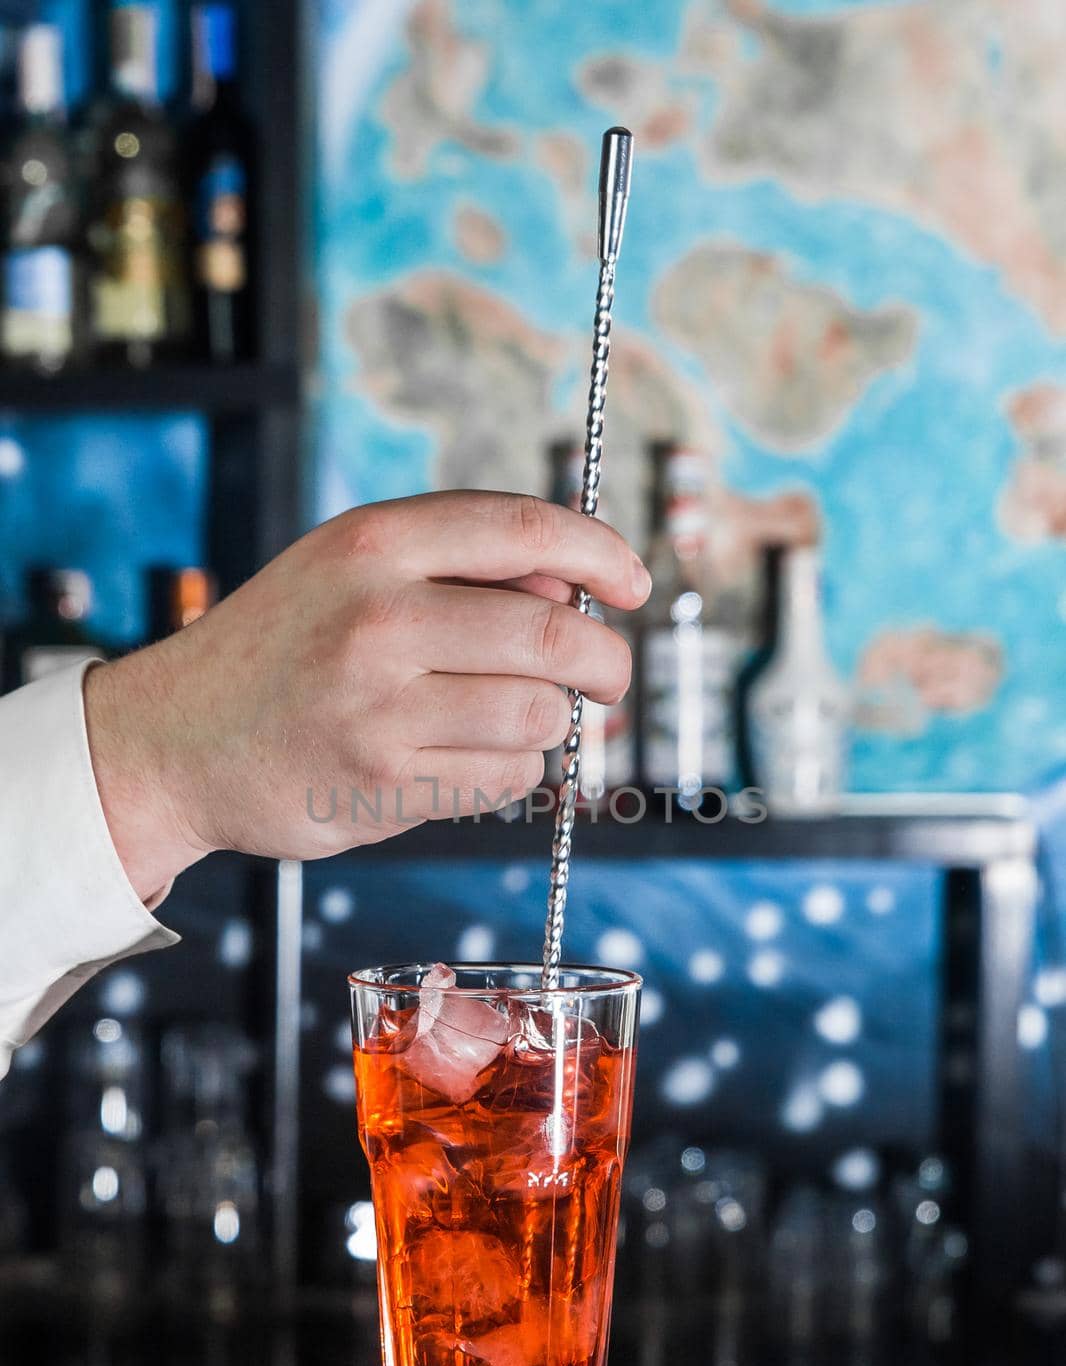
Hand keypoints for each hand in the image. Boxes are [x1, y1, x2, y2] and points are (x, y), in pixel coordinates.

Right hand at [84, 491, 650, 901]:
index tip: (634, 585)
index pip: (525, 528)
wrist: (175, 742)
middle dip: (606, 663)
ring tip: (507, 719)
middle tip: (610, 679)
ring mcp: (380, 706)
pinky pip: (503, 779)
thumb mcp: (349, 572)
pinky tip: (464, 760)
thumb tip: (579, 588)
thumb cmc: (284, 648)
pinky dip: (508, 773)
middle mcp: (378, 617)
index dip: (602, 553)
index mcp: (373, 543)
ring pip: (538, 716)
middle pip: (555, 635)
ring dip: (547, 724)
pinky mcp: (383, 783)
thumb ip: (458, 566)